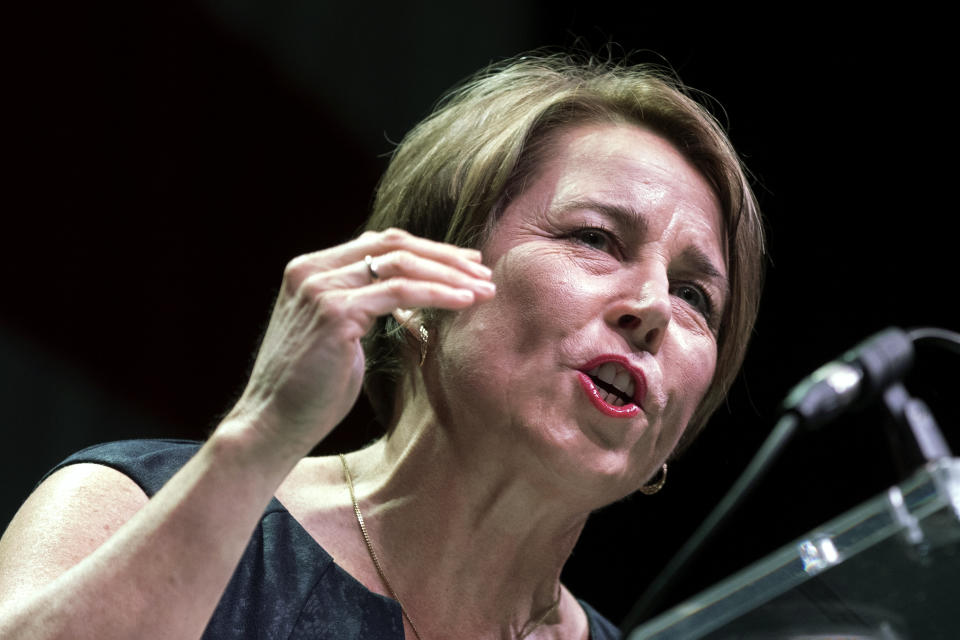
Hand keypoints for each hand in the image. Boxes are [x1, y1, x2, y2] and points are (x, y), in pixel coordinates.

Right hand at [224, 228, 494, 456]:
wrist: (272, 423)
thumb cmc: (309, 388)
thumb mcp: (337, 332)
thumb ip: (361, 303)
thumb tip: (404, 292)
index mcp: (311, 269)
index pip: (378, 243)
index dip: (425, 250)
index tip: (463, 264)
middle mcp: (312, 270)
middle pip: (393, 245)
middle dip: (444, 257)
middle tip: (482, 271)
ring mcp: (321, 288)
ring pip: (401, 265)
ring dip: (449, 275)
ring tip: (484, 289)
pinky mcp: (335, 313)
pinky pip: (400, 293)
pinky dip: (437, 294)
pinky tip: (465, 302)